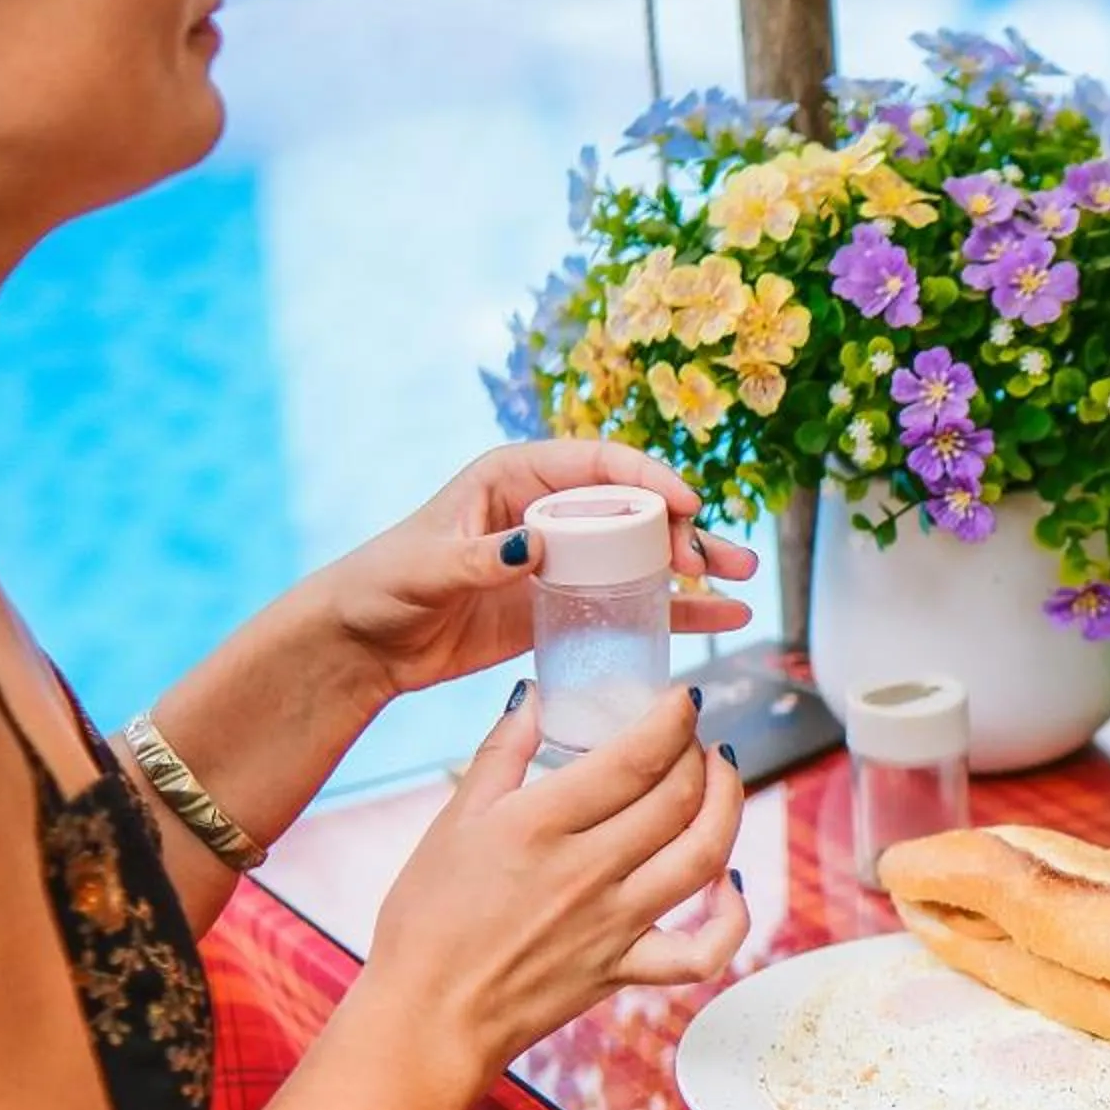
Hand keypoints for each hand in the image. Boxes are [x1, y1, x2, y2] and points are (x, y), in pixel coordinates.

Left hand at [312, 441, 763, 697]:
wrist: (366, 644)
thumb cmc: (382, 588)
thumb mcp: (424, 568)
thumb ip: (476, 557)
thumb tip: (533, 546)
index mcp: (516, 478)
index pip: (597, 465)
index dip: (648, 479)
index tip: (686, 505)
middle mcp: (550, 511)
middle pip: (634, 510)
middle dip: (684, 529)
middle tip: (717, 560)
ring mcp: (566, 560)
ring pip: (646, 554)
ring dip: (697, 566)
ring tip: (743, 581)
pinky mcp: (569, 604)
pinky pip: (635, 602)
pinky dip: (678, 610)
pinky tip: (723, 617)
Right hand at [363, 683, 748, 1075]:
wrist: (427, 1016)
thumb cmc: (427, 920)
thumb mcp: (452, 822)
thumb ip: (500, 753)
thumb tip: (533, 697)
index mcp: (538, 826)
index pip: (635, 758)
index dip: (673, 719)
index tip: (682, 700)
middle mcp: (587, 872)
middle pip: (678, 799)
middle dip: (698, 755)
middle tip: (692, 739)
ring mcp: (614, 924)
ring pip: (704, 857)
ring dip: (727, 808)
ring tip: (721, 780)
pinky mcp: (626, 969)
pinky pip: (703, 950)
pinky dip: (732, 917)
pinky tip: (730, 883)